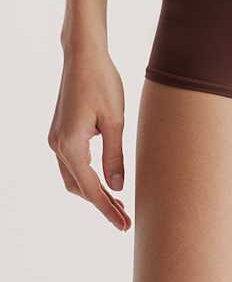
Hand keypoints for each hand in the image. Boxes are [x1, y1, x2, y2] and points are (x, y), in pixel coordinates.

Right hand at [48, 47, 130, 230]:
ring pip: (73, 177)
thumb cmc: (102, 83)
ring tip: (119, 202)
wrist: (83, 57)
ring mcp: (56, 139)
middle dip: (101, 204)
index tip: (124, 224)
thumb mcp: (115, 120)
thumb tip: (117, 188)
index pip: (91, 188)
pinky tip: (105, 179)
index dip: (108, 208)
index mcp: (71, 144)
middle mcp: (57, 145)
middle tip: (125, 217)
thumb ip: (115, 156)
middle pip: (78, 187)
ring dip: (93, 191)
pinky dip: (87, 176)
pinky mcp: (60, 132)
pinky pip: (72, 164)